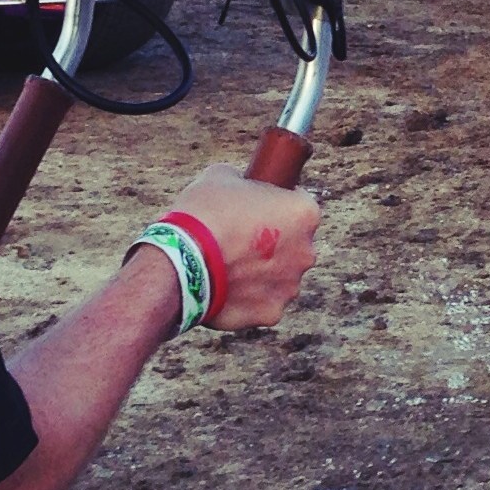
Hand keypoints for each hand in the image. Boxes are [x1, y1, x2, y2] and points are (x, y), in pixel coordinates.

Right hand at [165, 165, 319, 329]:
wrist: (182, 262)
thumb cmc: (204, 213)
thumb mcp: (222, 176)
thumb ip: (244, 181)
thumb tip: (241, 184)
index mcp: (304, 213)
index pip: (299, 203)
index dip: (277, 203)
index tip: (257, 207)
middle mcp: (306, 252)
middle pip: (294, 243)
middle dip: (274, 241)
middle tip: (240, 238)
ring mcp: (290, 286)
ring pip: (280, 276)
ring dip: (262, 272)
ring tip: (228, 267)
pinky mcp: (271, 313)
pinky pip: (262, 302)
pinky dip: (247, 298)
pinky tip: (224, 289)